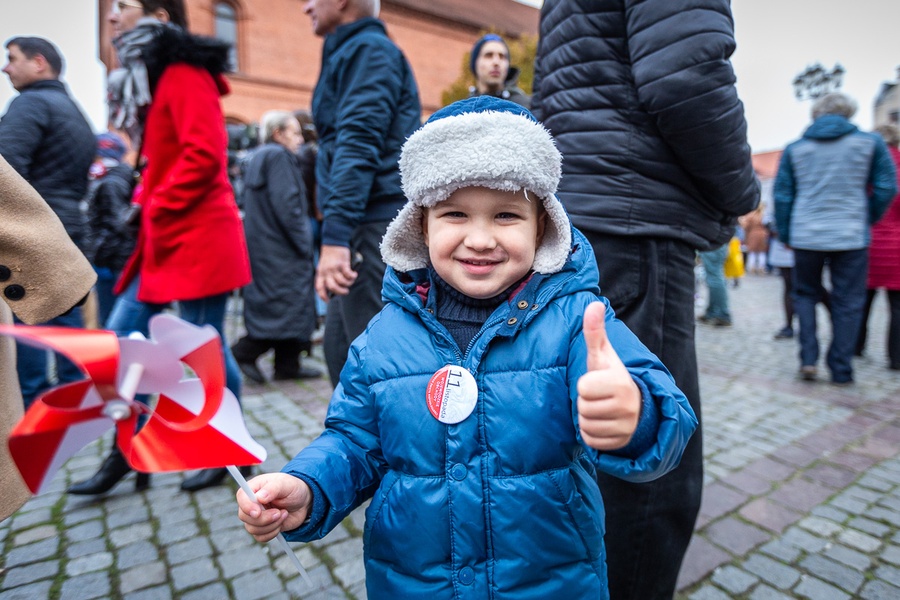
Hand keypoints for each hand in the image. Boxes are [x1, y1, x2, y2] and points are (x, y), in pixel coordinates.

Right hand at [236, 473, 312, 542]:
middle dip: (264, 518)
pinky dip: (272, 533)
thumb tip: (259, 497)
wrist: (303, 502)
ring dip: (271, 525)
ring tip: (283, 514)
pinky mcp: (262, 528)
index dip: (247, 506)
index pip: (241, 496)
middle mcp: (252, 503)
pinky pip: (260, 537)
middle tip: (279, 512)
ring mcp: (256, 517)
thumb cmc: (293, 489)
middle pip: (244, 516)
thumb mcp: (286, 484)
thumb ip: (273, 488)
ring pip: (252, 529)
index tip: (258, 512)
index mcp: (254, 488)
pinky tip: (281, 522)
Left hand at [315, 244, 357, 299]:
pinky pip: (348, 274)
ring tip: (351, 281)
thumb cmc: (330, 256)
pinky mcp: (342, 263)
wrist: (333, 242)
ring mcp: (334, 267)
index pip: (319, 287)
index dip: (323, 296)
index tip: (328, 300)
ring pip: (342, 282)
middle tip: (346, 291)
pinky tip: (354, 275)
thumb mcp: (324, 266)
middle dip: (340, 292)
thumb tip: (337, 288)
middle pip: (332, 287)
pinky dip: (352, 276)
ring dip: (348, 284)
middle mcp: (326, 271)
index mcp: (320, 273)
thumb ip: (327, 276)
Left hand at [576, 302, 640, 450]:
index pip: (583, 388)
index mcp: (621, 382)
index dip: (585, 385)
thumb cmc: (611, 376)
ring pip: (586, 426)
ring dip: (587, 419)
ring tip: (601, 409)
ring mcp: (626, 426)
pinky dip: (592, 434)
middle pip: (583, 408)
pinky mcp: (621, 443)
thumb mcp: (603, 354)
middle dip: (585, 403)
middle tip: (599, 397)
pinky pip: (591, 441)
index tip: (597, 383)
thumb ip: (595, 331)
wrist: (635, 405)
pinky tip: (603, 424)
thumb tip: (593, 303)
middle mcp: (627, 405)